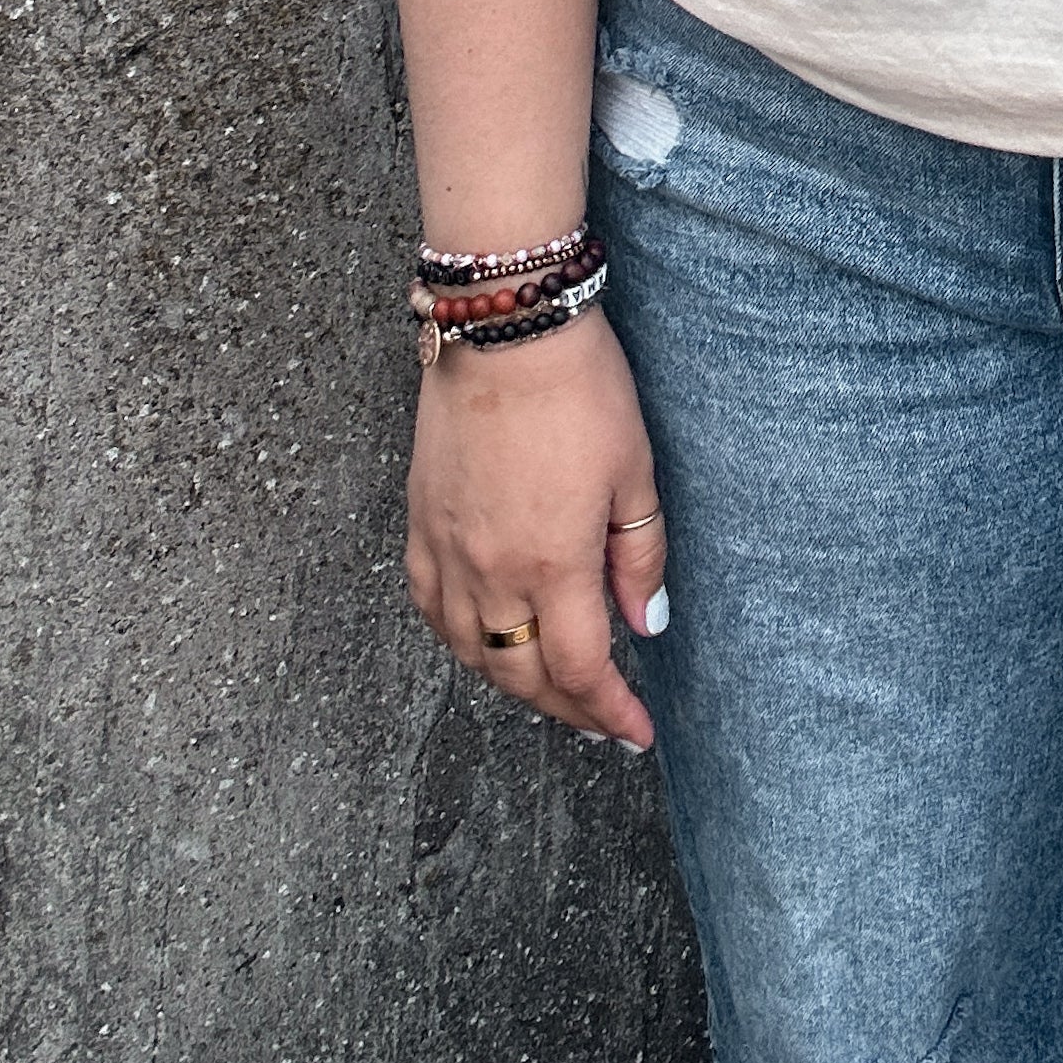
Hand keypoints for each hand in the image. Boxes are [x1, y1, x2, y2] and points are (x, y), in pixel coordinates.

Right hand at [404, 306, 667, 747]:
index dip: (610, 712)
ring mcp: (445, 550)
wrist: (504, 328)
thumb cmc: (579, 389)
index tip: (635, 734)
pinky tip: (483, 638)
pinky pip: (430, 609)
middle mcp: (489, 571)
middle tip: (601, 719)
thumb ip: (639, 558)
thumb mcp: (634, 472)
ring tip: (550, 689)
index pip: (580, 670)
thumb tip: (645, 626)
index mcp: (551, 562)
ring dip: (512, 681)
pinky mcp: (418, 523)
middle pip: (522, 674)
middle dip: (567, 708)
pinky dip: (459, 639)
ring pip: (470, 652)